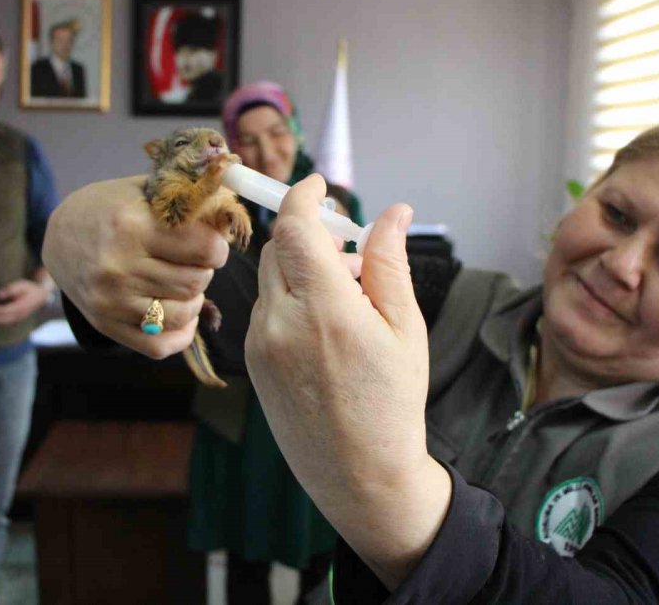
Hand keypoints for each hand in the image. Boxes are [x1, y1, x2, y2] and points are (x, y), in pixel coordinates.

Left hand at [0, 279, 46, 324]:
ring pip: (0, 321)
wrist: (40, 296)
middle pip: (0, 318)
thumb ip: (10, 289)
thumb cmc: (30, 289)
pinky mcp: (14, 319)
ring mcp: (17, 318)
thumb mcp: (22, 285)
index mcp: (20, 307)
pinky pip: (2, 321)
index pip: (3, 310)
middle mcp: (18, 315)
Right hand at [41, 175, 230, 357]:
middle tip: (194, 261)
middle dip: (205, 271)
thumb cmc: (109, 209)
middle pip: (196, 282)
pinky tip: (178, 312)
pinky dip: (181, 331)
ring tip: (182, 282)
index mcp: (131, 225)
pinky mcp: (107, 326)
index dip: (217, 245)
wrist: (58, 237)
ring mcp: (111, 301)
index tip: (211, 242)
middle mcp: (118, 266)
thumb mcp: (143, 191)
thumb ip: (186, 201)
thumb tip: (231, 214)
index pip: (205, 247)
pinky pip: (161, 345)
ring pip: (184, 313)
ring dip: (194, 299)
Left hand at [245, 175, 448, 587]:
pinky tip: (325, 322)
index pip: (294, 227)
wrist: (359, 473)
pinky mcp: (253, 362)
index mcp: (324, 309)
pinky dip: (289, 297)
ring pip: (270, 278)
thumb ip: (389, 263)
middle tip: (347, 243)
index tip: (318, 184)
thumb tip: (392, 212)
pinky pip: (265, 309)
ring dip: (300, 265)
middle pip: (278, 247)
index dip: (302, 195)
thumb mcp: (405, 328)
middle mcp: (280, 322)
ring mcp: (260, 344)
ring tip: (346, 291)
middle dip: (308, 231)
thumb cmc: (392, 402)